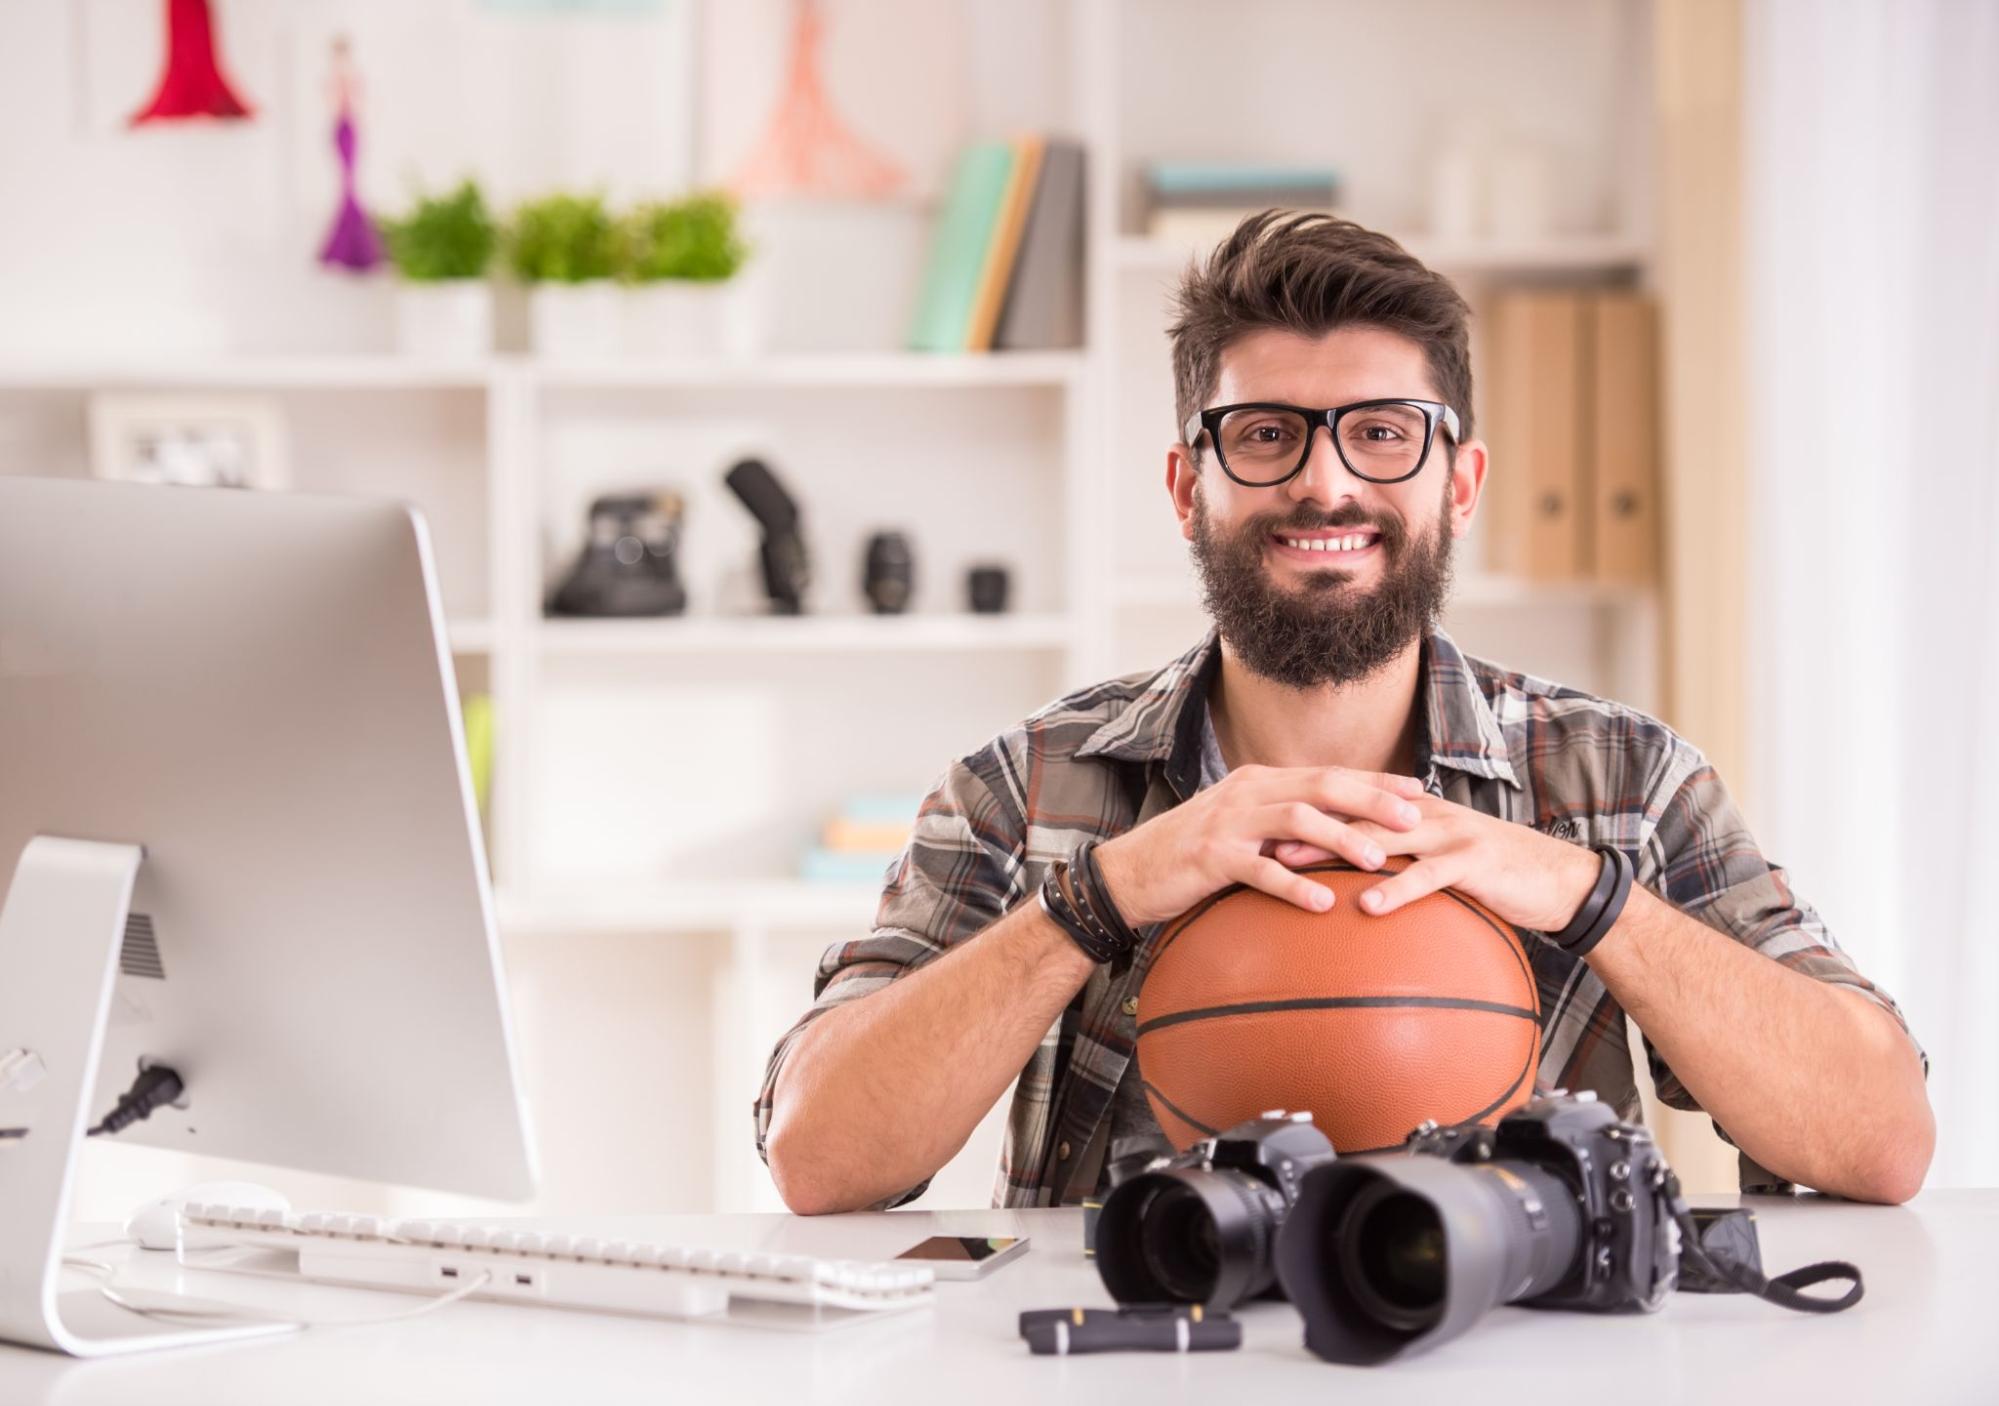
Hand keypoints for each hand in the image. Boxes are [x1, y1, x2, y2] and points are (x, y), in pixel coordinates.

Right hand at [1092, 764, 1428, 925]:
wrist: (1130, 872)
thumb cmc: (1191, 854)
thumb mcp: (1240, 827)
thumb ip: (1281, 823)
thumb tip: (1336, 833)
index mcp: (1258, 781)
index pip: (1328, 774)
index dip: (1375, 780)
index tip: (1419, 790)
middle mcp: (1246, 792)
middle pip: (1321, 787)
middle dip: (1372, 800)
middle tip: (1415, 818)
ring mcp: (1228, 823)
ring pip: (1296, 820)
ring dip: (1341, 838)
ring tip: (1378, 860)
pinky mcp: (1211, 857)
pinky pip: (1260, 870)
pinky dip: (1294, 885)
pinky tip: (1323, 904)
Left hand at [1273, 795, 1601, 932]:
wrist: (1557, 880)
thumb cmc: (1490, 875)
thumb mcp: (1437, 861)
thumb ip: (1395, 861)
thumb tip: (1348, 880)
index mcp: (1412, 811)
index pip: (1347, 802)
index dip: (1301, 808)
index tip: (1256, 819)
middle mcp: (1424, 813)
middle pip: (1352, 810)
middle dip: (1301, 820)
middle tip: (1255, 834)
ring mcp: (1448, 834)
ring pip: (1381, 835)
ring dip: (1333, 847)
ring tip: (1290, 863)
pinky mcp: (1472, 862)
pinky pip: (1428, 876)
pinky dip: (1397, 889)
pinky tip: (1368, 905)